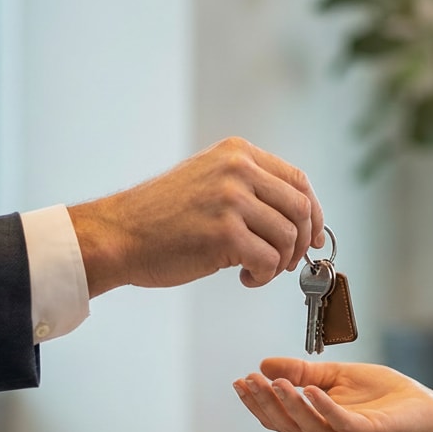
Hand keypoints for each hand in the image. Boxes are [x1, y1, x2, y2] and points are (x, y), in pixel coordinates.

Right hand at [68, 137, 324, 295]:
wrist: (119, 235)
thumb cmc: (160, 218)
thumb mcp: (208, 181)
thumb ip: (249, 188)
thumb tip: (298, 219)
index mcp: (237, 153)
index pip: (298, 179)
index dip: (314, 213)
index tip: (314, 236)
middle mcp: (237, 170)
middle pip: (300, 209)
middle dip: (301, 243)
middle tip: (287, 263)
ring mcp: (232, 200)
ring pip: (288, 238)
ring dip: (280, 264)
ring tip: (256, 271)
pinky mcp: (225, 234)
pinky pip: (269, 261)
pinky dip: (263, 276)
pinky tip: (244, 278)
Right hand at [232, 357, 432, 431]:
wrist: (422, 405)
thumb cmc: (381, 393)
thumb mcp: (334, 375)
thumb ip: (302, 373)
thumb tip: (265, 365)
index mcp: (317, 424)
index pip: (279, 418)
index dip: (257, 403)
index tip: (240, 381)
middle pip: (288, 425)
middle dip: (265, 403)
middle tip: (250, 380)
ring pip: (310, 427)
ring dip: (290, 405)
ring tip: (275, 383)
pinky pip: (341, 423)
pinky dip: (324, 408)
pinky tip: (311, 391)